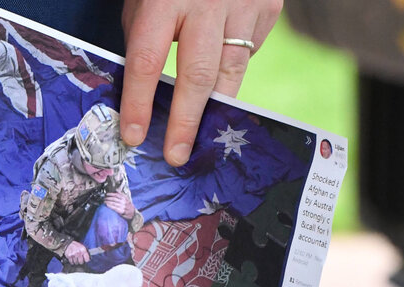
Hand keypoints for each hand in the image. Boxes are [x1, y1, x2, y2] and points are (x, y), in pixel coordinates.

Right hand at [64, 241, 89, 264]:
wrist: (69, 244)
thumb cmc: (76, 245)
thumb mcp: (82, 247)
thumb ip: (85, 252)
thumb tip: (89, 258)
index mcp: (83, 250)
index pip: (87, 259)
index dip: (86, 260)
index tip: (85, 260)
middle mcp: (78, 252)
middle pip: (81, 262)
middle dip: (81, 261)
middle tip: (80, 260)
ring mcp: (73, 254)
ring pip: (76, 262)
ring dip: (76, 262)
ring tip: (76, 259)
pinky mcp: (69, 256)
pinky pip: (71, 262)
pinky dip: (72, 262)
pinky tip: (73, 259)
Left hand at [104, 192, 135, 219]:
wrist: (133, 213)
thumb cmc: (128, 206)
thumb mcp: (126, 199)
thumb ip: (121, 194)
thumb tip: (116, 189)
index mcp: (125, 198)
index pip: (117, 195)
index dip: (111, 194)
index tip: (107, 194)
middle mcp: (124, 202)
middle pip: (114, 199)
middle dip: (108, 198)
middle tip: (104, 198)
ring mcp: (123, 206)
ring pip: (114, 203)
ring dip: (108, 202)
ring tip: (104, 201)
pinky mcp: (121, 211)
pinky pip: (115, 208)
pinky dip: (110, 206)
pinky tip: (107, 205)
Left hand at [120, 0, 281, 165]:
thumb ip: (145, 38)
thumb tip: (146, 96)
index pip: (148, 60)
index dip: (140, 102)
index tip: (134, 135)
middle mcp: (208, 1)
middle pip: (198, 74)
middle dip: (186, 121)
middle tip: (176, 154)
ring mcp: (245, 3)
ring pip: (232, 70)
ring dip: (215, 108)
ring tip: (201, 135)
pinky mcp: (269, 7)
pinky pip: (250, 51)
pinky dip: (233, 67)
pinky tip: (222, 70)